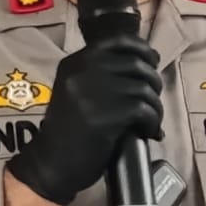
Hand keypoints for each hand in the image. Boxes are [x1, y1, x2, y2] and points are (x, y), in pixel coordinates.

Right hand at [7, 34, 162, 205]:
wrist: (50, 164)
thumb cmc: (69, 129)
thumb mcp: (77, 90)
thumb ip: (101, 73)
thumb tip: (146, 59)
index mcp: (75, 62)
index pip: (117, 41)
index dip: (142, 49)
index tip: (152, 61)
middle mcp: (82, 71)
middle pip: (135, 63)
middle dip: (153, 80)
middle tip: (153, 98)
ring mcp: (92, 93)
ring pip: (142, 87)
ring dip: (155, 105)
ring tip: (151, 120)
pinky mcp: (103, 117)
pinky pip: (143, 109)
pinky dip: (153, 121)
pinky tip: (149, 131)